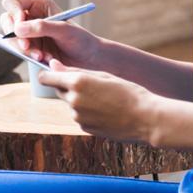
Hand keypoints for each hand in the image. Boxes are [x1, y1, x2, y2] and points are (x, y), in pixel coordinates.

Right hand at [0, 0, 100, 68]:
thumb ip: (41, 27)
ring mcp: (28, 32)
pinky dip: (29, 56)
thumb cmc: (80, 40)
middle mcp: (30, 15)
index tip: (20, 27)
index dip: (13, 13)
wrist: (88, 60)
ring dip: (24, 49)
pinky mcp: (29, 47)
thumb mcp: (63, 30)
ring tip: (42, 56)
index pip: (12, 2)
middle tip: (26, 46)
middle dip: (15, 35)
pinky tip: (43, 59)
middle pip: (7, 20)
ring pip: (12, 38)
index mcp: (38, 3)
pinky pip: (19, 50)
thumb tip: (18, 29)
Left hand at [37, 58, 160, 142]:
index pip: (46, 77)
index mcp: (77, 82)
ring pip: (70, 104)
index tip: (51, 72)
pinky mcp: (84, 128)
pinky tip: (106, 110)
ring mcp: (78, 117)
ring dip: (79, 100)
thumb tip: (52, 65)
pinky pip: (80, 116)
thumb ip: (74, 70)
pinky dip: (87, 112)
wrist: (145, 118)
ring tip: (104, 99)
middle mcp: (73, 100)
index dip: (47, 74)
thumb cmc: (128, 91)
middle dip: (67, 86)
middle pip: (58, 90)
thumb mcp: (102, 75)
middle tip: (90, 84)